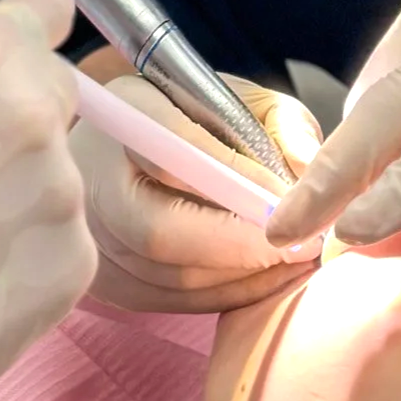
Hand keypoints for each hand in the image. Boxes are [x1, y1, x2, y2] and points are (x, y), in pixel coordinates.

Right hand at [72, 74, 325, 312]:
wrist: (129, 148)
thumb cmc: (197, 120)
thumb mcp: (240, 99)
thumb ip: (279, 122)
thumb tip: (309, 167)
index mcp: (126, 113)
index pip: (178, 151)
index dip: (238, 181)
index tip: (292, 201)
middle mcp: (91, 176)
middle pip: (159, 230)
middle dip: (240, 245)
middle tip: (301, 247)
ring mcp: (92, 235)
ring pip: (168, 275)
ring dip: (241, 276)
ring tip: (296, 262)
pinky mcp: (106, 280)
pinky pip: (168, 301)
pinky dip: (224, 295)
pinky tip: (265, 278)